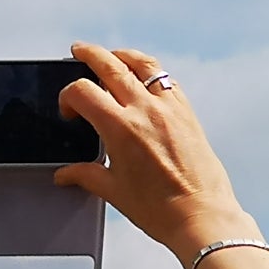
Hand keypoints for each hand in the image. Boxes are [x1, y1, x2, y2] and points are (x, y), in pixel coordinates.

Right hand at [54, 42, 259, 263]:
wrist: (202, 217)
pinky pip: (168, 81)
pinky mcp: (189, 114)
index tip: (69, 111)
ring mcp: (171, 109)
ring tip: (112, 56)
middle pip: (111, 65)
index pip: (83, 91)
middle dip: (90, 55)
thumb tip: (66, 174)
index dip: (68, 97)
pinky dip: (153, 73)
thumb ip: (86, 175)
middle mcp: (146, 111)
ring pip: (145, 65)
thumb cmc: (161, 209)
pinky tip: (146, 80)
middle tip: (78, 51)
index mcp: (121, 129)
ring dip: (124, 56)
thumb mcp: (114, 191)